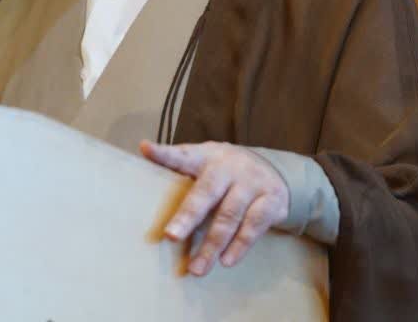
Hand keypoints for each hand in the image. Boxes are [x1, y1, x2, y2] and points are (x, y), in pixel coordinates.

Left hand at [140, 140, 289, 275]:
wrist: (273, 170)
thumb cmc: (226, 172)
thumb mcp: (206, 163)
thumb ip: (180, 169)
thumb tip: (144, 165)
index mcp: (207, 156)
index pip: (183, 154)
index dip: (164, 154)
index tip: (146, 149)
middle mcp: (230, 166)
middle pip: (207, 191)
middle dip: (189, 216)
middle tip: (171, 236)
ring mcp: (252, 182)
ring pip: (229, 215)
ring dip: (212, 245)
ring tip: (197, 268)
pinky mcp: (271, 200)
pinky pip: (254, 226)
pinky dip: (239, 246)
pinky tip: (226, 261)